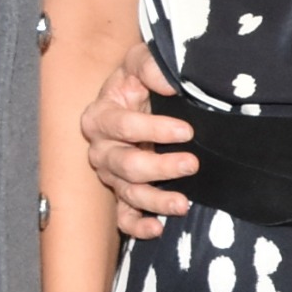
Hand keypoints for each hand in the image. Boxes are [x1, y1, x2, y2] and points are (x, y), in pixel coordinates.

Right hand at [80, 50, 196, 240]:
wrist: (139, 99)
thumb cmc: (138, 81)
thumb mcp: (140, 62)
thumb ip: (149, 66)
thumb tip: (167, 82)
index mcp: (100, 117)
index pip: (123, 126)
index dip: (153, 130)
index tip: (186, 131)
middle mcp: (101, 149)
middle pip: (125, 165)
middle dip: (159, 168)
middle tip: (191, 164)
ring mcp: (111, 175)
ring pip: (128, 193)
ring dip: (155, 201)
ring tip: (182, 203)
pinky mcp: (123, 194)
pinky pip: (124, 217)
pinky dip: (138, 226)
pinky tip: (158, 229)